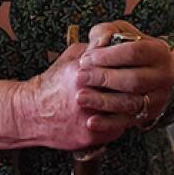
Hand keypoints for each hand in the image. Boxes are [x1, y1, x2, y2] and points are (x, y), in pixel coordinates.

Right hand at [0, 43, 129, 151]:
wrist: (31, 113)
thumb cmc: (52, 83)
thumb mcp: (70, 57)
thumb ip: (93, 48)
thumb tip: (115, 38)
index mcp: (82, 74)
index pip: (118, 69)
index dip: (130, 68)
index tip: (137, 66)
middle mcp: (85, 96)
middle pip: (125, 91)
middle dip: (135, 88)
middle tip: (143, 83)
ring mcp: (87, 118)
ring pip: (124, 112)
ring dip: (131, 106)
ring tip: (134, 98)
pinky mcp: (88, 136)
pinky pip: (116, 129)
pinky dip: (120, 122)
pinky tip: (119, 114)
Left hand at [77, 21, 173, 130]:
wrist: (148, 72)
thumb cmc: (127, 48)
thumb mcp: (120, 33)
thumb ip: (107, 32)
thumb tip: (98, 44)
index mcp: (159, 52)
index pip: (134, 52)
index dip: (108, 56)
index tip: (86, 58)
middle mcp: (164, 76)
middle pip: (133, 80)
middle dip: (103, 78)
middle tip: (80, 77)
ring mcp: (158, 98)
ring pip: (130, 103)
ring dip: (103, 102)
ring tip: (80, 97)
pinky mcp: (148, 116)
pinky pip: (127, 122)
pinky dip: (108, 123)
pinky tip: (90, 121)